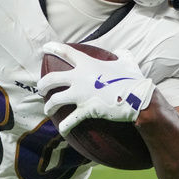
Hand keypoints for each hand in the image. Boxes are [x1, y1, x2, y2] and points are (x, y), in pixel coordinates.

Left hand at [37, 42, 155, 135]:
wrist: (138, 98)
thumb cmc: (133, 79)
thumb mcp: (127, 61)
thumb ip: (121, 54)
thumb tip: (121, 52)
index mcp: (88, 64)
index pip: (66, 52)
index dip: (53, 48)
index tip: (44, 49)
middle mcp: (79, 78)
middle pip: (51, 79)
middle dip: (42, 85)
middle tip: (41, 89)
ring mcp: (81, 94)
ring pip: (55, 100)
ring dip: (49, 106)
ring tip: (48, 110)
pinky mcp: (86, 110)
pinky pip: (69, 121)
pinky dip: (64, 127)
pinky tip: (62, 130)